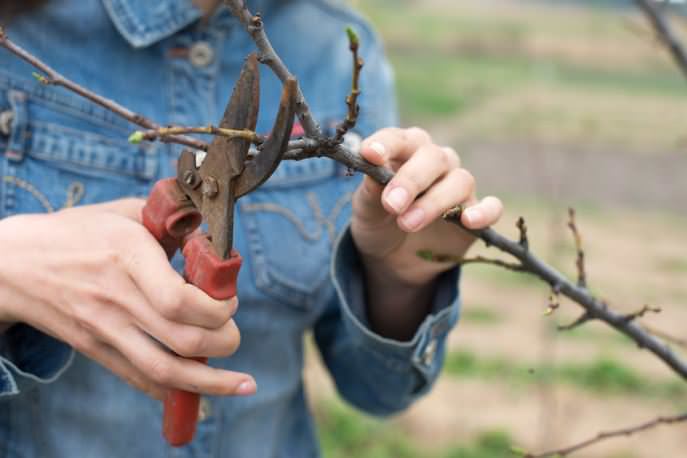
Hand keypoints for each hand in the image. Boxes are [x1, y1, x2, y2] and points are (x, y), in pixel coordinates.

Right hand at [0, 199, 254, 399]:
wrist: (14, 265)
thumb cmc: (75, 232)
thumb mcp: (126, 213)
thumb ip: (172, 222)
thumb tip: (212, 239)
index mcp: (128, 257)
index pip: (178, 301)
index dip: (216, 308)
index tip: (229, 300)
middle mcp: (118, 298)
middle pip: (184, 341)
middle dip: (225, 341)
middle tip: (232, 330)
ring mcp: (105, 329)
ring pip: (165, 372)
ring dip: (211, 382)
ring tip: (240, 382)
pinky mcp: (96, 349)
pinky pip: (140, 378)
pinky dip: (173, 388)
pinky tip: (198, 387)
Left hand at [351, 127, 502, 338]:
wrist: (392, 259)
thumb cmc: (378, 222)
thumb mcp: (365, 210)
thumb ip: (370, 190)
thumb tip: (373, 165)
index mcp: (405, 151)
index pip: (398, 139)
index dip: (385, 144)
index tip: (370, 155)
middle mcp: (435, 162)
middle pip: (433, 157)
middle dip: (411, 179)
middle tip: (392, 204)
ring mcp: (458, 187)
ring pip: (460, 181)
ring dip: (434, 202)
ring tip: (407, 223)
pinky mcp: (476, 214)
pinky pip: (491, 207)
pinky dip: (484, 212)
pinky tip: (469, 221)